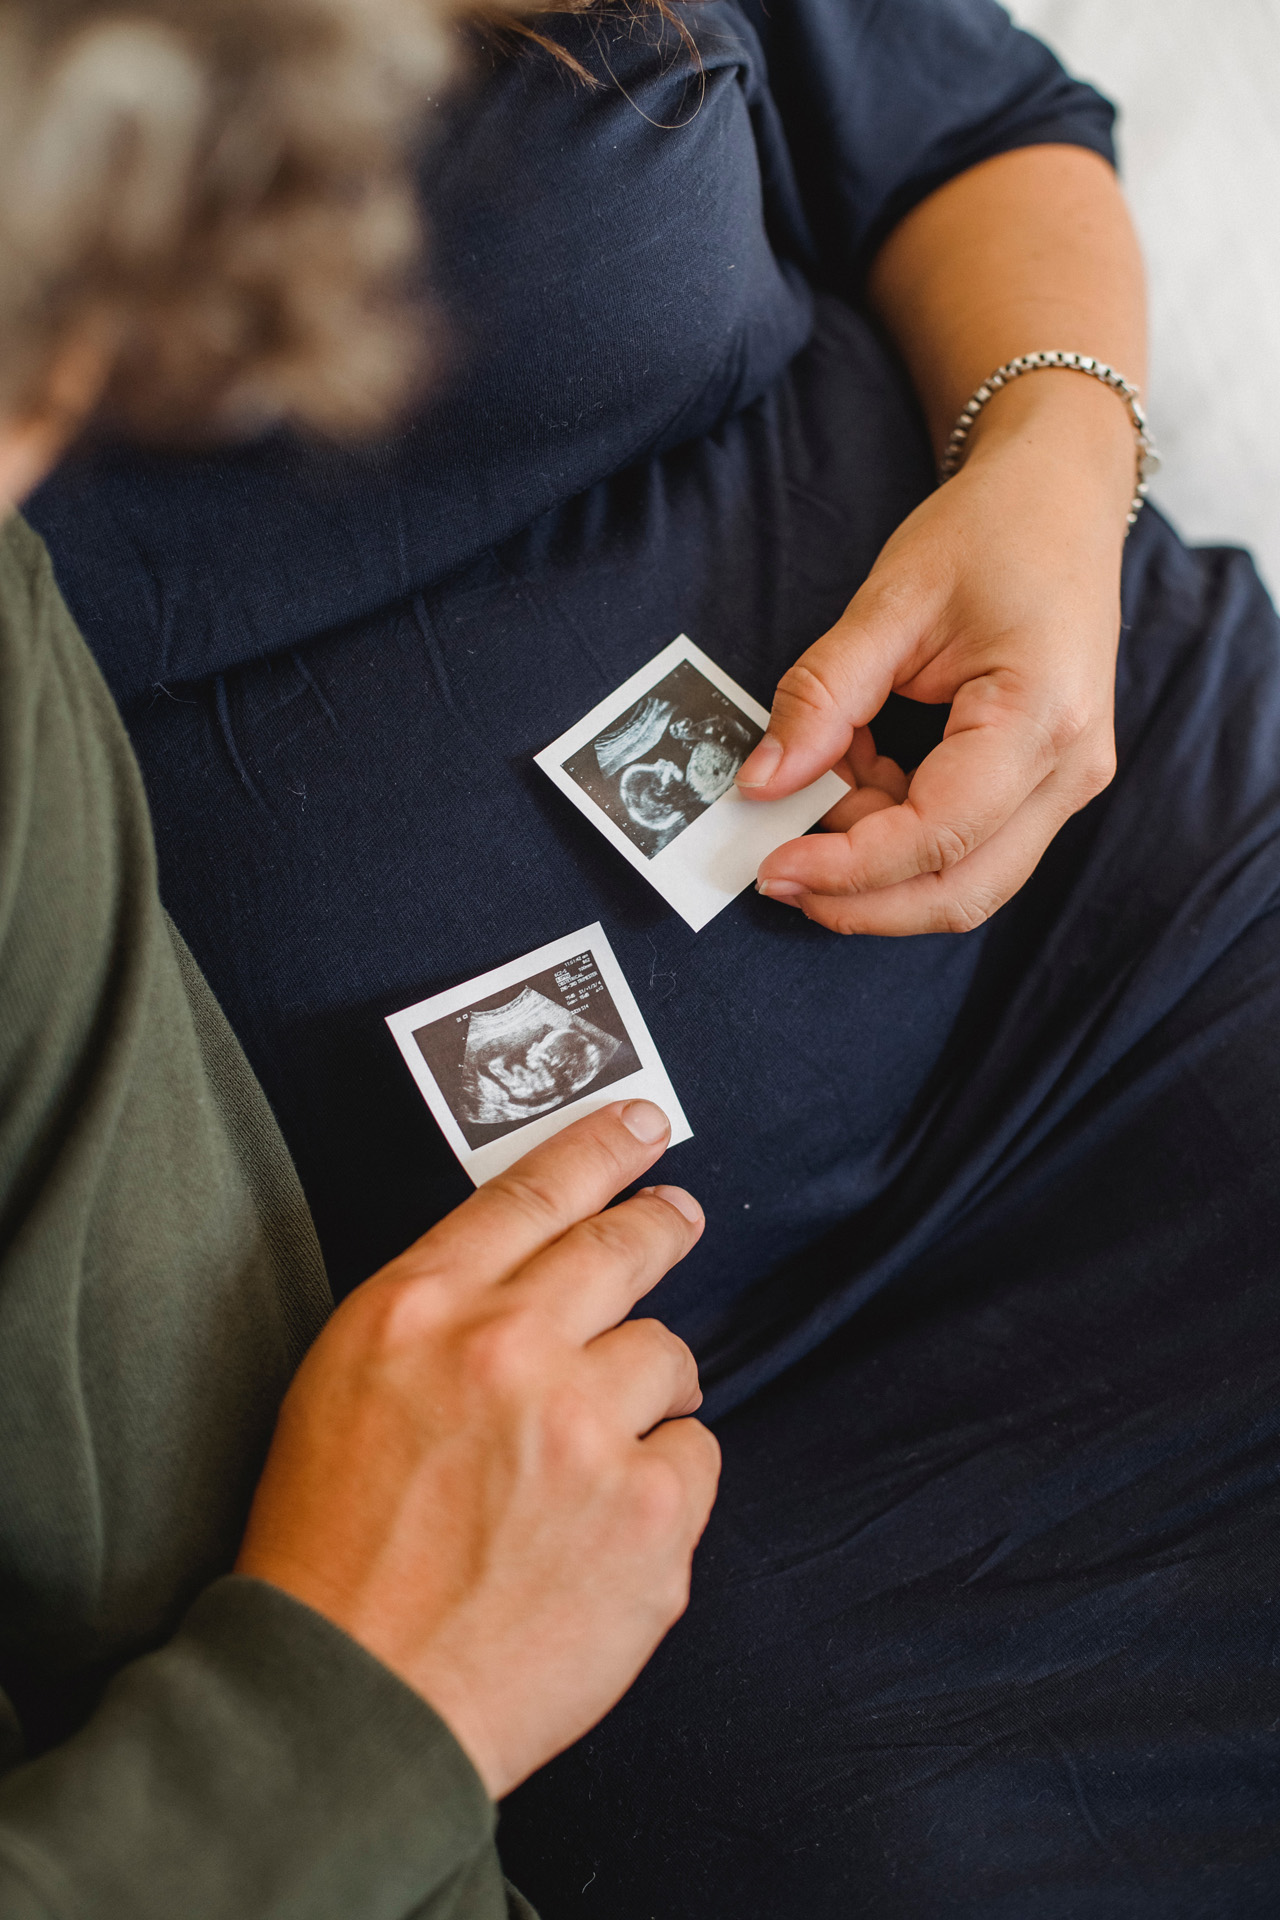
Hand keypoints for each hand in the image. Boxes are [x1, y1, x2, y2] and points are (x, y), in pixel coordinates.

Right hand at [236, 1100, 718, 1800]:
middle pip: (625, 1247)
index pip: (533, 1191)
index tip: (643, 1124)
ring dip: (645, 1392)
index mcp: (420, 1311)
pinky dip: (662, 1481)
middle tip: (676, 1217)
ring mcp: (588, 1433)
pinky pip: (695, 1456)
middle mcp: (510, 1351)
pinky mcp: (650, 1518)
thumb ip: (438, 1312)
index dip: (600, 1146)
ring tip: (590, 1455)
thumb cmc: (331, 1547)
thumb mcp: (344, 1385)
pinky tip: (604, 1526)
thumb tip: (536, 1266)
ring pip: (670, 1357)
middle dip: (660, 1224)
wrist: (351, 1702)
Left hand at [738, 376, 1132, 934]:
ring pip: (963, 880)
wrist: (1062, 496)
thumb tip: (761, 783)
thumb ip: (822, 696)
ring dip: (876, 861)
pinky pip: (967, 844)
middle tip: (775, 873)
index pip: (936, 835)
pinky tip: (861, 771)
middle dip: (860, 900)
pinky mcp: (1045, 785)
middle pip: (960, 891)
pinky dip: (897, 831)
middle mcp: (1072, 769)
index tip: (770, 865)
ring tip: (825, 780)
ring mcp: (1067, 784)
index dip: (847, 867)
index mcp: (1043, 716)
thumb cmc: (991, 530)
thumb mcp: (891, 601)